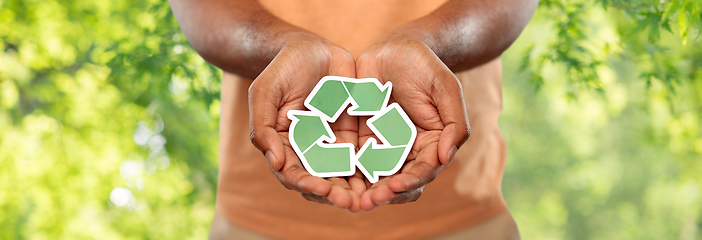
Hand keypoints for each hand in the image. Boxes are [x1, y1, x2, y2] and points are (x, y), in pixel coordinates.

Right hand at [248, 33, 365, 211]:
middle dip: (336, 194)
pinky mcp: (352, 135)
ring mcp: (330, 144)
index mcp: (284, 145)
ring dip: (355, 188)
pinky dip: (372, 168)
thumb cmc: (283, 68)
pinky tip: (385, 176)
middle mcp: (307, 150)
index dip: (307, 184)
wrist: (312, 48)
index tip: (323, 189)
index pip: (293, 174)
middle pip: (321, 180)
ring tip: (369, 198)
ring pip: (343, 174)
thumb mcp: (266, 92)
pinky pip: (362, 156)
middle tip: (352, 203)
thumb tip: (275, 162)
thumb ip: (264, 127)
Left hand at [355, 35, 470, 210]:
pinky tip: (332, 178)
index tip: (395, 186)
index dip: (410, 180)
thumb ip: (454, 123)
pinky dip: (344, 172)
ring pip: (374, 176)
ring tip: (348, 198)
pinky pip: (353, 159)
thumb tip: (446, 158)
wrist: (395, 48)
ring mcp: (384, 146)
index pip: (423, 170)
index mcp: (432, 144)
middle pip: (397, 181)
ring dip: (362, 190)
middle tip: (368, 201)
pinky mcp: (362, 139)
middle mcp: (408, 151)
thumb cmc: (425, 66)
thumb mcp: (445, 88)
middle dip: (384, 193)